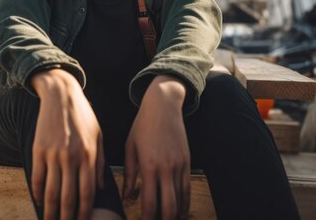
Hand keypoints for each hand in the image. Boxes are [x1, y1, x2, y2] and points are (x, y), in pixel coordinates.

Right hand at [31, 69, 104, 219]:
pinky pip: (37, 177)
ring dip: (50, 211)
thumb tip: (100, 188)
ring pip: (50, 191)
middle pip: (68, 196)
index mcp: (88, 155)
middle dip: (67, 216)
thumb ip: (99, 163)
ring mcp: (53, 154)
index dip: (85, 211)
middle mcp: (71, 157)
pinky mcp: (38, 149)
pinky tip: (39, 201)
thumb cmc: (83, 115)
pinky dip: (37, 192)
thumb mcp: (98, 136)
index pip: (87, 192)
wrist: (61, 94)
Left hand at [123, 75, 190, 219]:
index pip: (150, 203)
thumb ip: (129, 174)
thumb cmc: (142, 126)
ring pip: (181, 201)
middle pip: (169, 207)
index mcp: (148, 166)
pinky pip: (187, 189)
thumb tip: (128, 197)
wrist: (163, 106)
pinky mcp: (187, 162)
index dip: (147, 219)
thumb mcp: (130, 147)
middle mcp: (166, 168)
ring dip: (175, 215)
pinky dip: (184, 203)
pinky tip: (179, 210)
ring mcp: (179, 166)